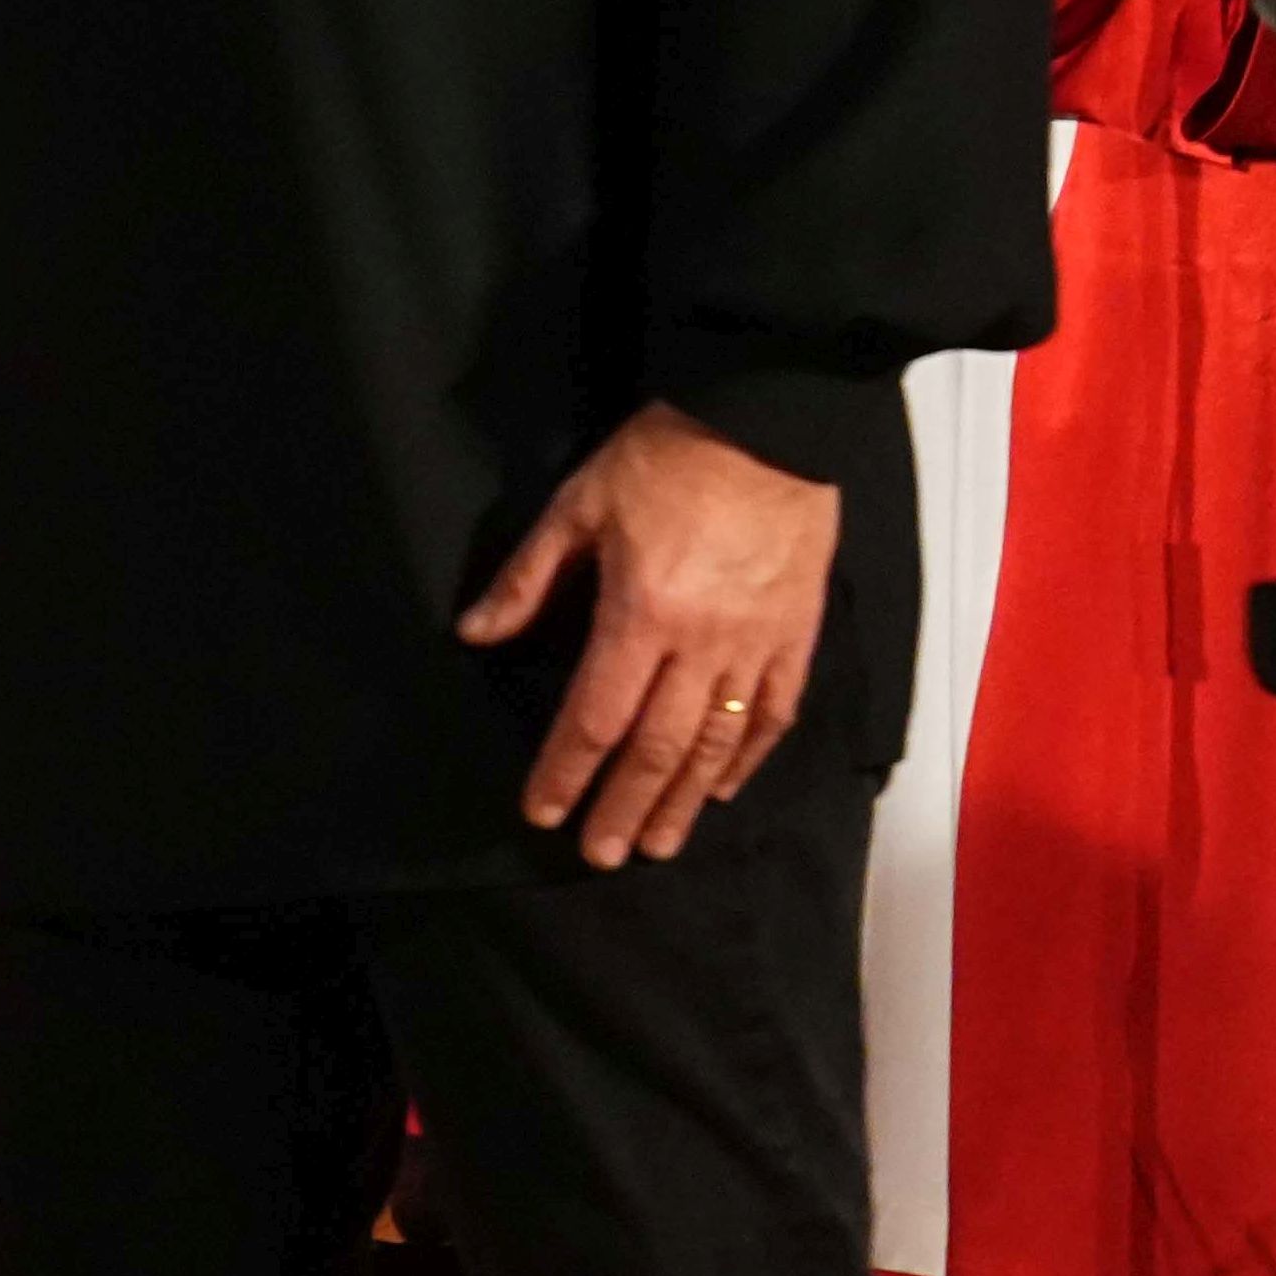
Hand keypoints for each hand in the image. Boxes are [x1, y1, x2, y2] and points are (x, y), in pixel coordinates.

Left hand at [457, 399, 839, 865]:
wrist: (771, 420)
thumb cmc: (668, 455)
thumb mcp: (579, 504)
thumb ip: (529, 578)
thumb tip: (476, 632)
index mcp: (641, 614)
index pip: (595, 716)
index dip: (567, 769)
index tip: (545, 811)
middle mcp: (702, 643)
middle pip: (658, 747)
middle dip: (624, 805)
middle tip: (601, 855)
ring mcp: (757, 642)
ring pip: (718, 742)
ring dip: (684, 800)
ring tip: (658, 844)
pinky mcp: (798, 632)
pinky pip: (775, 711)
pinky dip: (749, 756)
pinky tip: (726, 789)